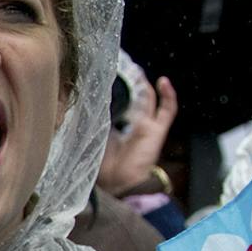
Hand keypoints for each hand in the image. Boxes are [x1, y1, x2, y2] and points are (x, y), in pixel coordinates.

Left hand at [98, 75, 177, 195]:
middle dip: (133, 84)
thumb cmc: (103, 165)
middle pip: (137, 99)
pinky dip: (168, 95)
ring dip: (146, 85)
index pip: (122, 105)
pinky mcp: (158, 131)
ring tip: (139, 70)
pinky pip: (167, 110)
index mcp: (120, 128)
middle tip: (127, 67)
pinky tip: (163, 81)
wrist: (117, 183)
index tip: (110, 76)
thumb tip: (84, 103)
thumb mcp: (94, 137)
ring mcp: (148, 127)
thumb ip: (93, 122)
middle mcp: (135, 125)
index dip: (119, 91)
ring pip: (150, 101)